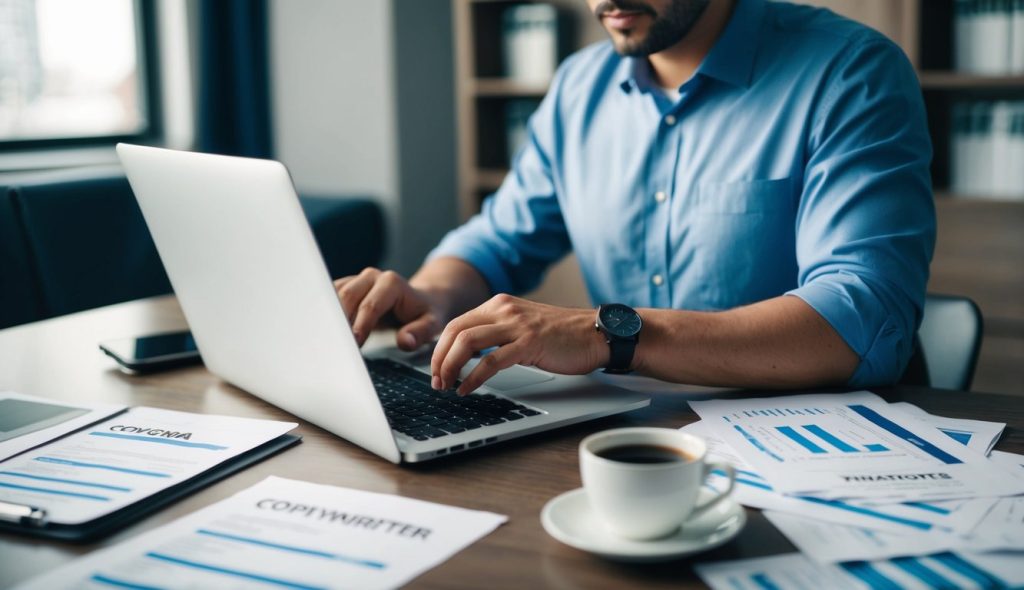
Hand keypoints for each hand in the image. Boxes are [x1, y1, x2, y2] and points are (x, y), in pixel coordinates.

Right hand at [334, 267, 444, 349]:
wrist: (420, 300)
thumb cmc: (424, 313)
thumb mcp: (431, 323)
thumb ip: (420, 332)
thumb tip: (405, 342)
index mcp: (391, 283)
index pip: (371, 305)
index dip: (360, 325)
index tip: (354, 344)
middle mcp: (372, 277)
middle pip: (348, 297)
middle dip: (340, 321)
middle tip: (334, 344)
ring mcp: (358, 280)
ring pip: (335, 295)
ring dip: (329, 316)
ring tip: (326, 339)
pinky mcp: (348, 286)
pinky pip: (330, 296)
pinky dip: (326, 313)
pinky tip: (323, 329)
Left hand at [430, 294, 608, 394]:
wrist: (596, 333)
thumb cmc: (562, 335)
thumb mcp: (522, 325)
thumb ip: (497, 332)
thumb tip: (468, 354)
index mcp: (500, 304)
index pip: (456, 324)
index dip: (440, 349)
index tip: (436, 369)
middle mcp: (504, 309)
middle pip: (455, 331)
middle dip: (439, 359)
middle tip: (436, 381)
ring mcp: (517, 325)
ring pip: (467, 342)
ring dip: (451, 367)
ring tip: (447, 385)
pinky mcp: (529, 343)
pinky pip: (491, 361)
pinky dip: (473, 378)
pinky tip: (467, 389)